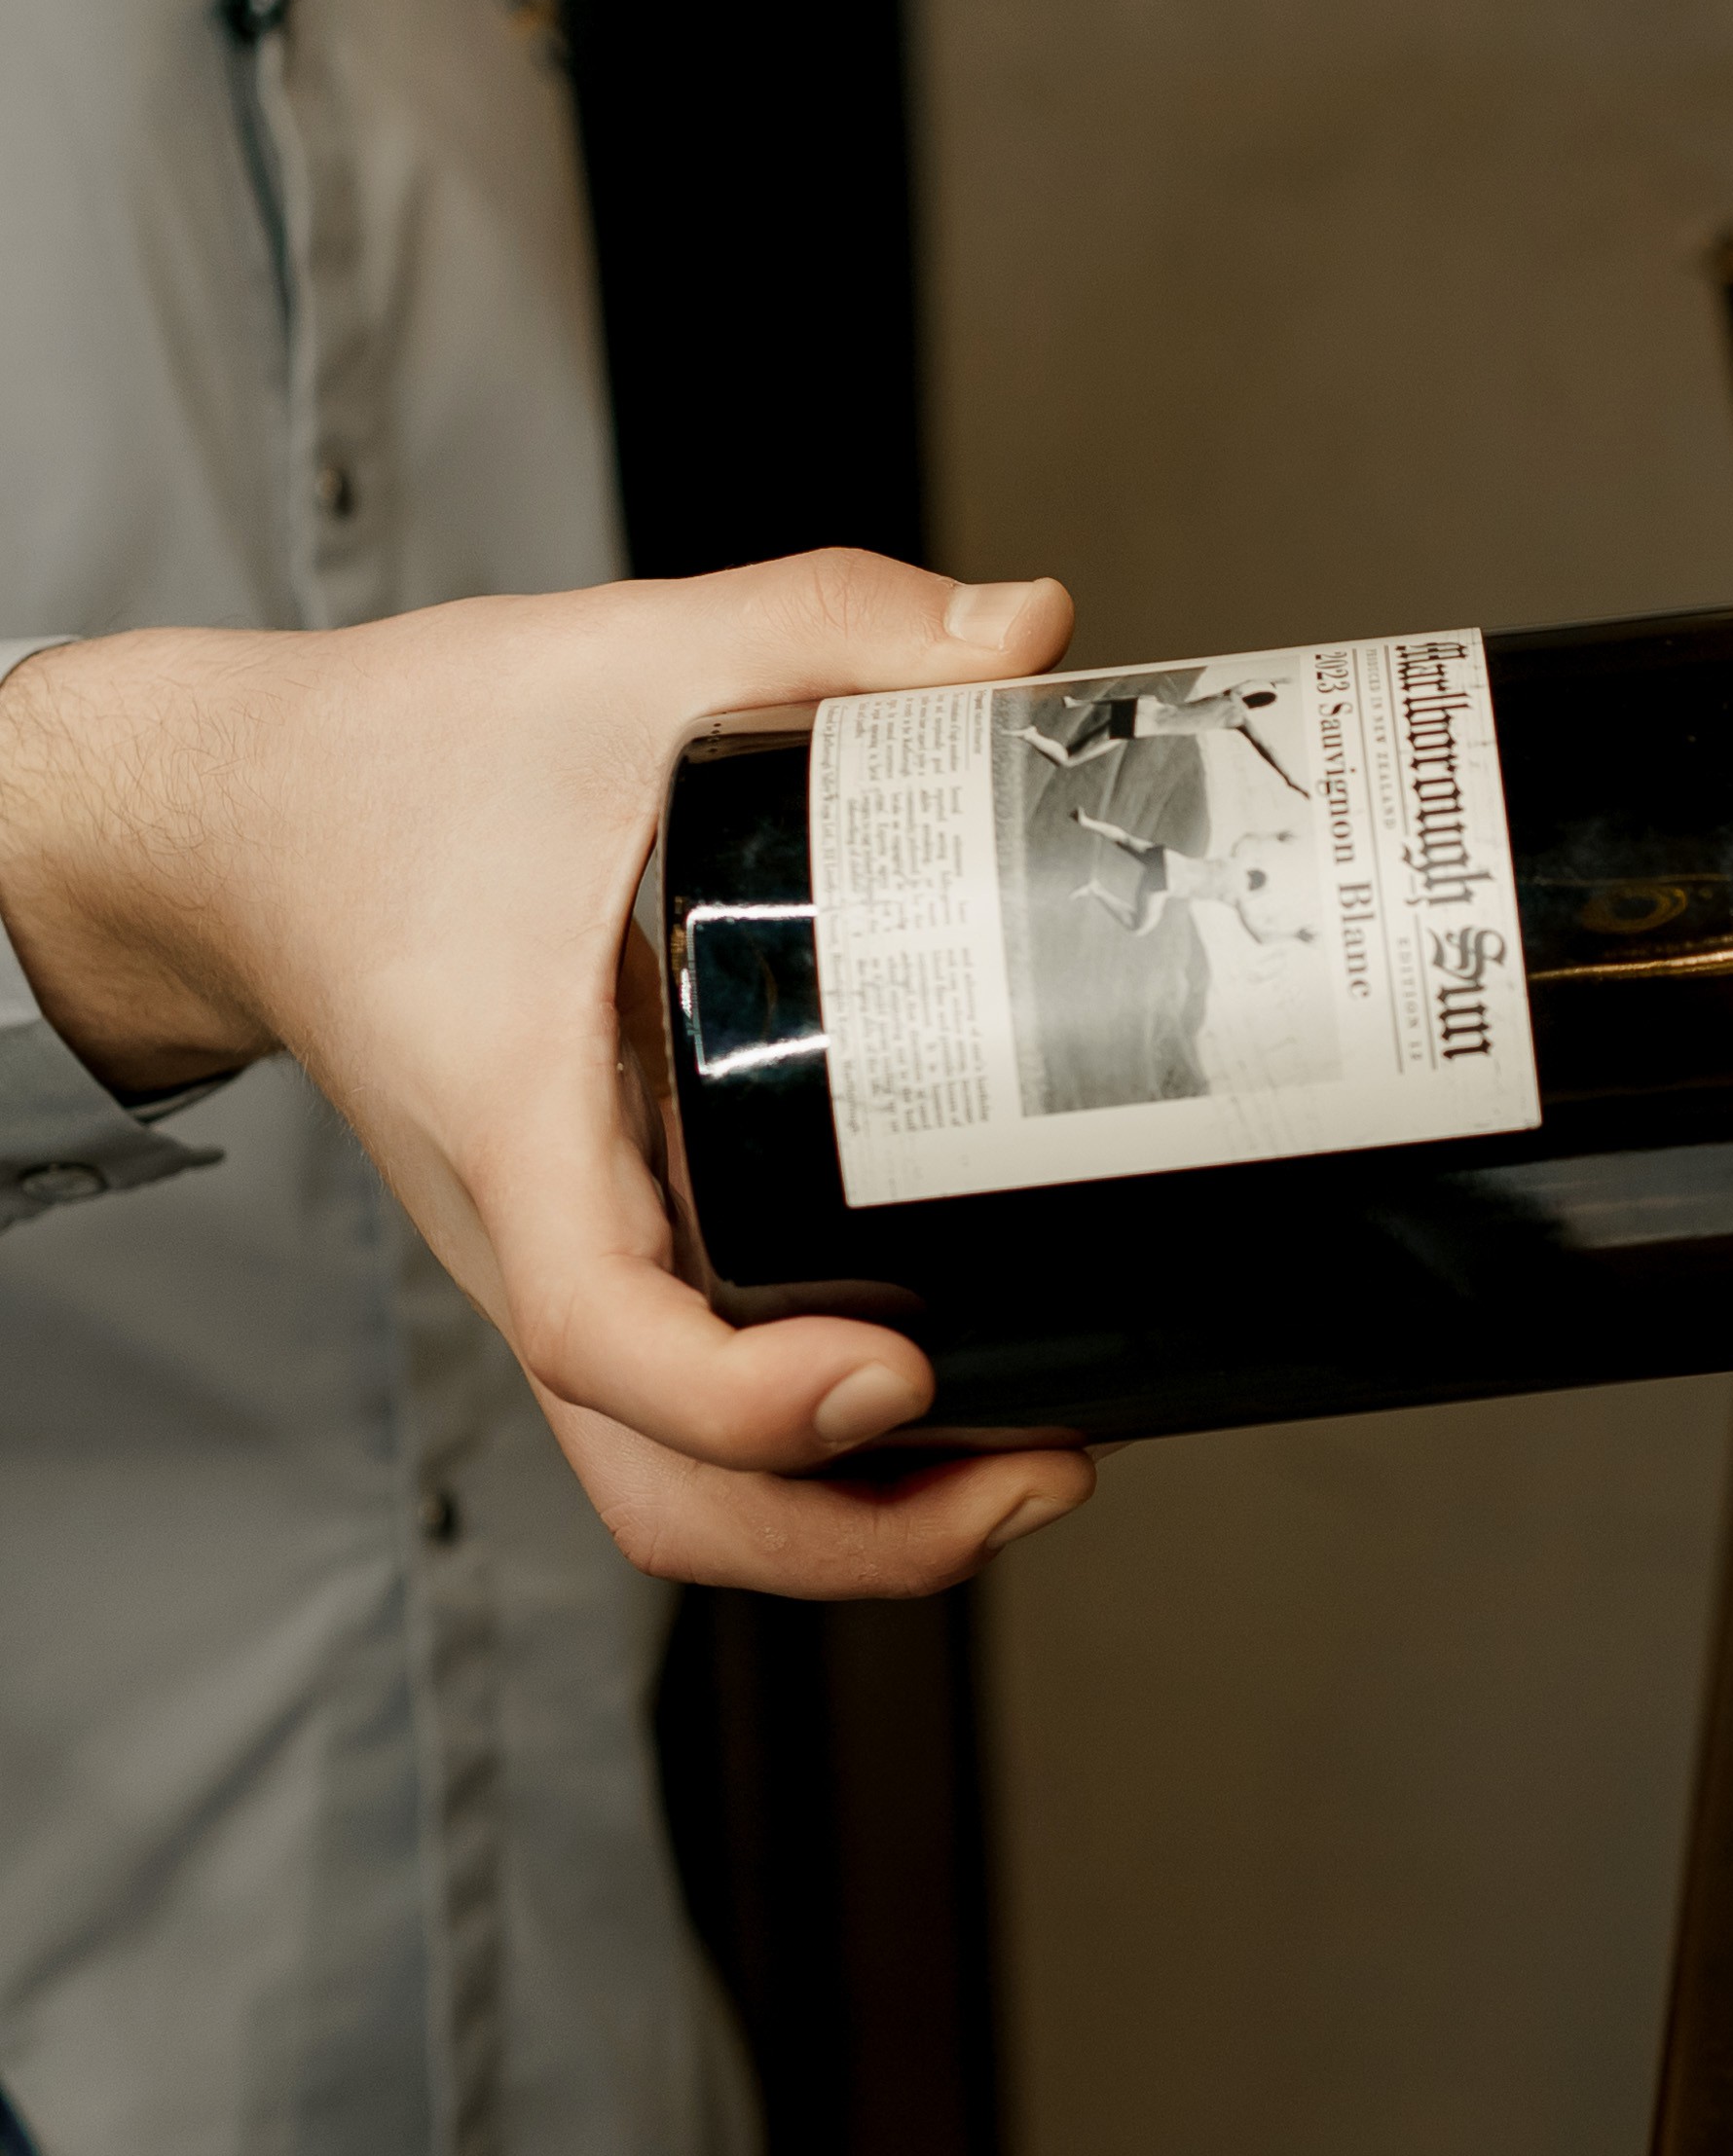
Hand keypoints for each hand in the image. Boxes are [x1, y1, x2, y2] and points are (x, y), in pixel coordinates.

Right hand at [0, 551, 1099, 1594]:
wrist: (258, 816)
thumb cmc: (408, 760)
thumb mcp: (623, 653)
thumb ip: (828, 623)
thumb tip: (1036, 635)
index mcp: (518, 1118)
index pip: (602, 1327)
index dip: (747, 1396)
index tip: (891, 1371)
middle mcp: (536, 1236)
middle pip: (666, 1494)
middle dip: (860, 1533)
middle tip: (1050, 1461)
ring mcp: (570, 1273)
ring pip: (682, 1495)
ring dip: (855, 1528)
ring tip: (1038, 1461)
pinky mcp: (609, 1267)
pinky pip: (696, 1429)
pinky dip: (822, 1464)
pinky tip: (968, 1396)